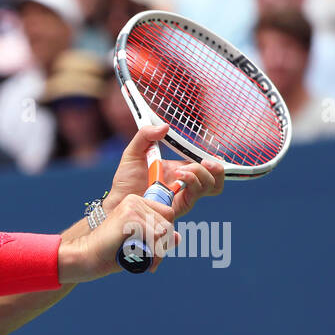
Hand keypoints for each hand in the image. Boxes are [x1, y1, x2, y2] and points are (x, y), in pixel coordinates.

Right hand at [60, 191, 175, 280]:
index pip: (167, 215)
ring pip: (164, 230)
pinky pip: (154, 235)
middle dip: (164, 245)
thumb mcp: (139, 244)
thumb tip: (179, 237)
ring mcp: (132, 207)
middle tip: (152, 261)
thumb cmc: (110, 253)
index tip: (154, 251)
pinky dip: (150, 249)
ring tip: (147, 261)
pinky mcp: (130, 217)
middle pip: (168, 222)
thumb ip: (158, 239)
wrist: (86, 256)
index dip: (165, 235)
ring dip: (159, 250)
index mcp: (136, 203)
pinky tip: (137, 255)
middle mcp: (135, 200)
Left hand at [107, 124, 224, 219]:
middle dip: (217, 168)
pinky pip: (195, 196)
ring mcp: (184, 196)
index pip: (208, 166)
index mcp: (181, 170)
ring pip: (211, 186)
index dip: (216, 161)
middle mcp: (186, 184)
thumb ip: (145, 135)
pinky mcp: (179, 207)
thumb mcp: (133, 152)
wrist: (117, 200)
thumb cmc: (126, 179)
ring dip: (202, 174)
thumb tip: (165, 126)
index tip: (213, 154)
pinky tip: (180, 176)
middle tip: (205, 161)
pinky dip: (192, 182)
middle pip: (216, 179)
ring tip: (184, 170)